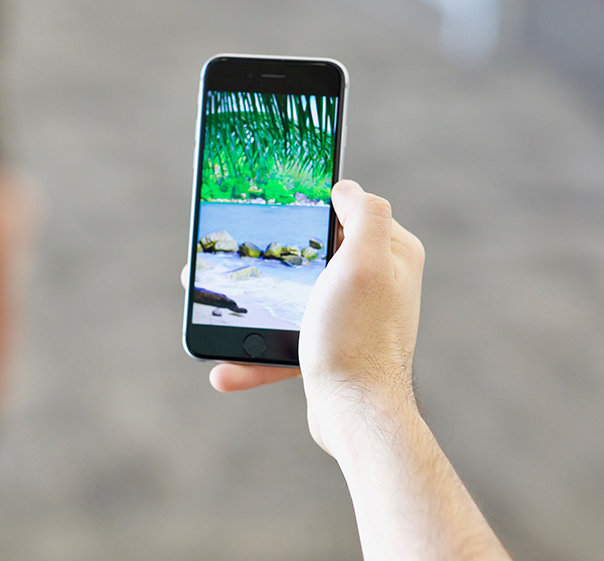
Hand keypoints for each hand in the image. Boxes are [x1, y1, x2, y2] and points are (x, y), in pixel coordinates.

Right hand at [182, 180, 424, 455]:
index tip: (273, 210)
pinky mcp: (331, 348)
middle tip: (230, 257)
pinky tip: (225, 366)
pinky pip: (287, 339)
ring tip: (211, 308)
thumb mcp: (365, 261)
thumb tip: (345, 188)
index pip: (350, 212)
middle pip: (313, 255)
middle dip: (268, 260)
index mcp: (392, 254)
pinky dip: (257, 353)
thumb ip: (365, 213)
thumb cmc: (359, 337)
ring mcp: (352, 317)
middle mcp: (377, 282)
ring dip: (252, 306)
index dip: (311, 209)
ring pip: (293, 298)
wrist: (357, 415)